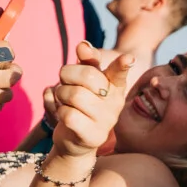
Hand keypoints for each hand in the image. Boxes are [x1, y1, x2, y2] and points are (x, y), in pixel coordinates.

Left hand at [47, 43, 131, 160]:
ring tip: (64, 102)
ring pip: (74, 95)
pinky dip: (59, 112)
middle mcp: (115, 103)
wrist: (75, 141)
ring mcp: (106, 121)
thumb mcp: (82, 80)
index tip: (128, 58)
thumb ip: (86, 60)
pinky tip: (64, 116)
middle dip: (67, 76)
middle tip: (65, 83)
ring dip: (60, 95)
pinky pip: (68, 115)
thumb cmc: (79, 104)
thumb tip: (83, 45)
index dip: (123, 64)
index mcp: (115, 86)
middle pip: (88, 76)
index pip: (119, 72)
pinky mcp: (93, 136)